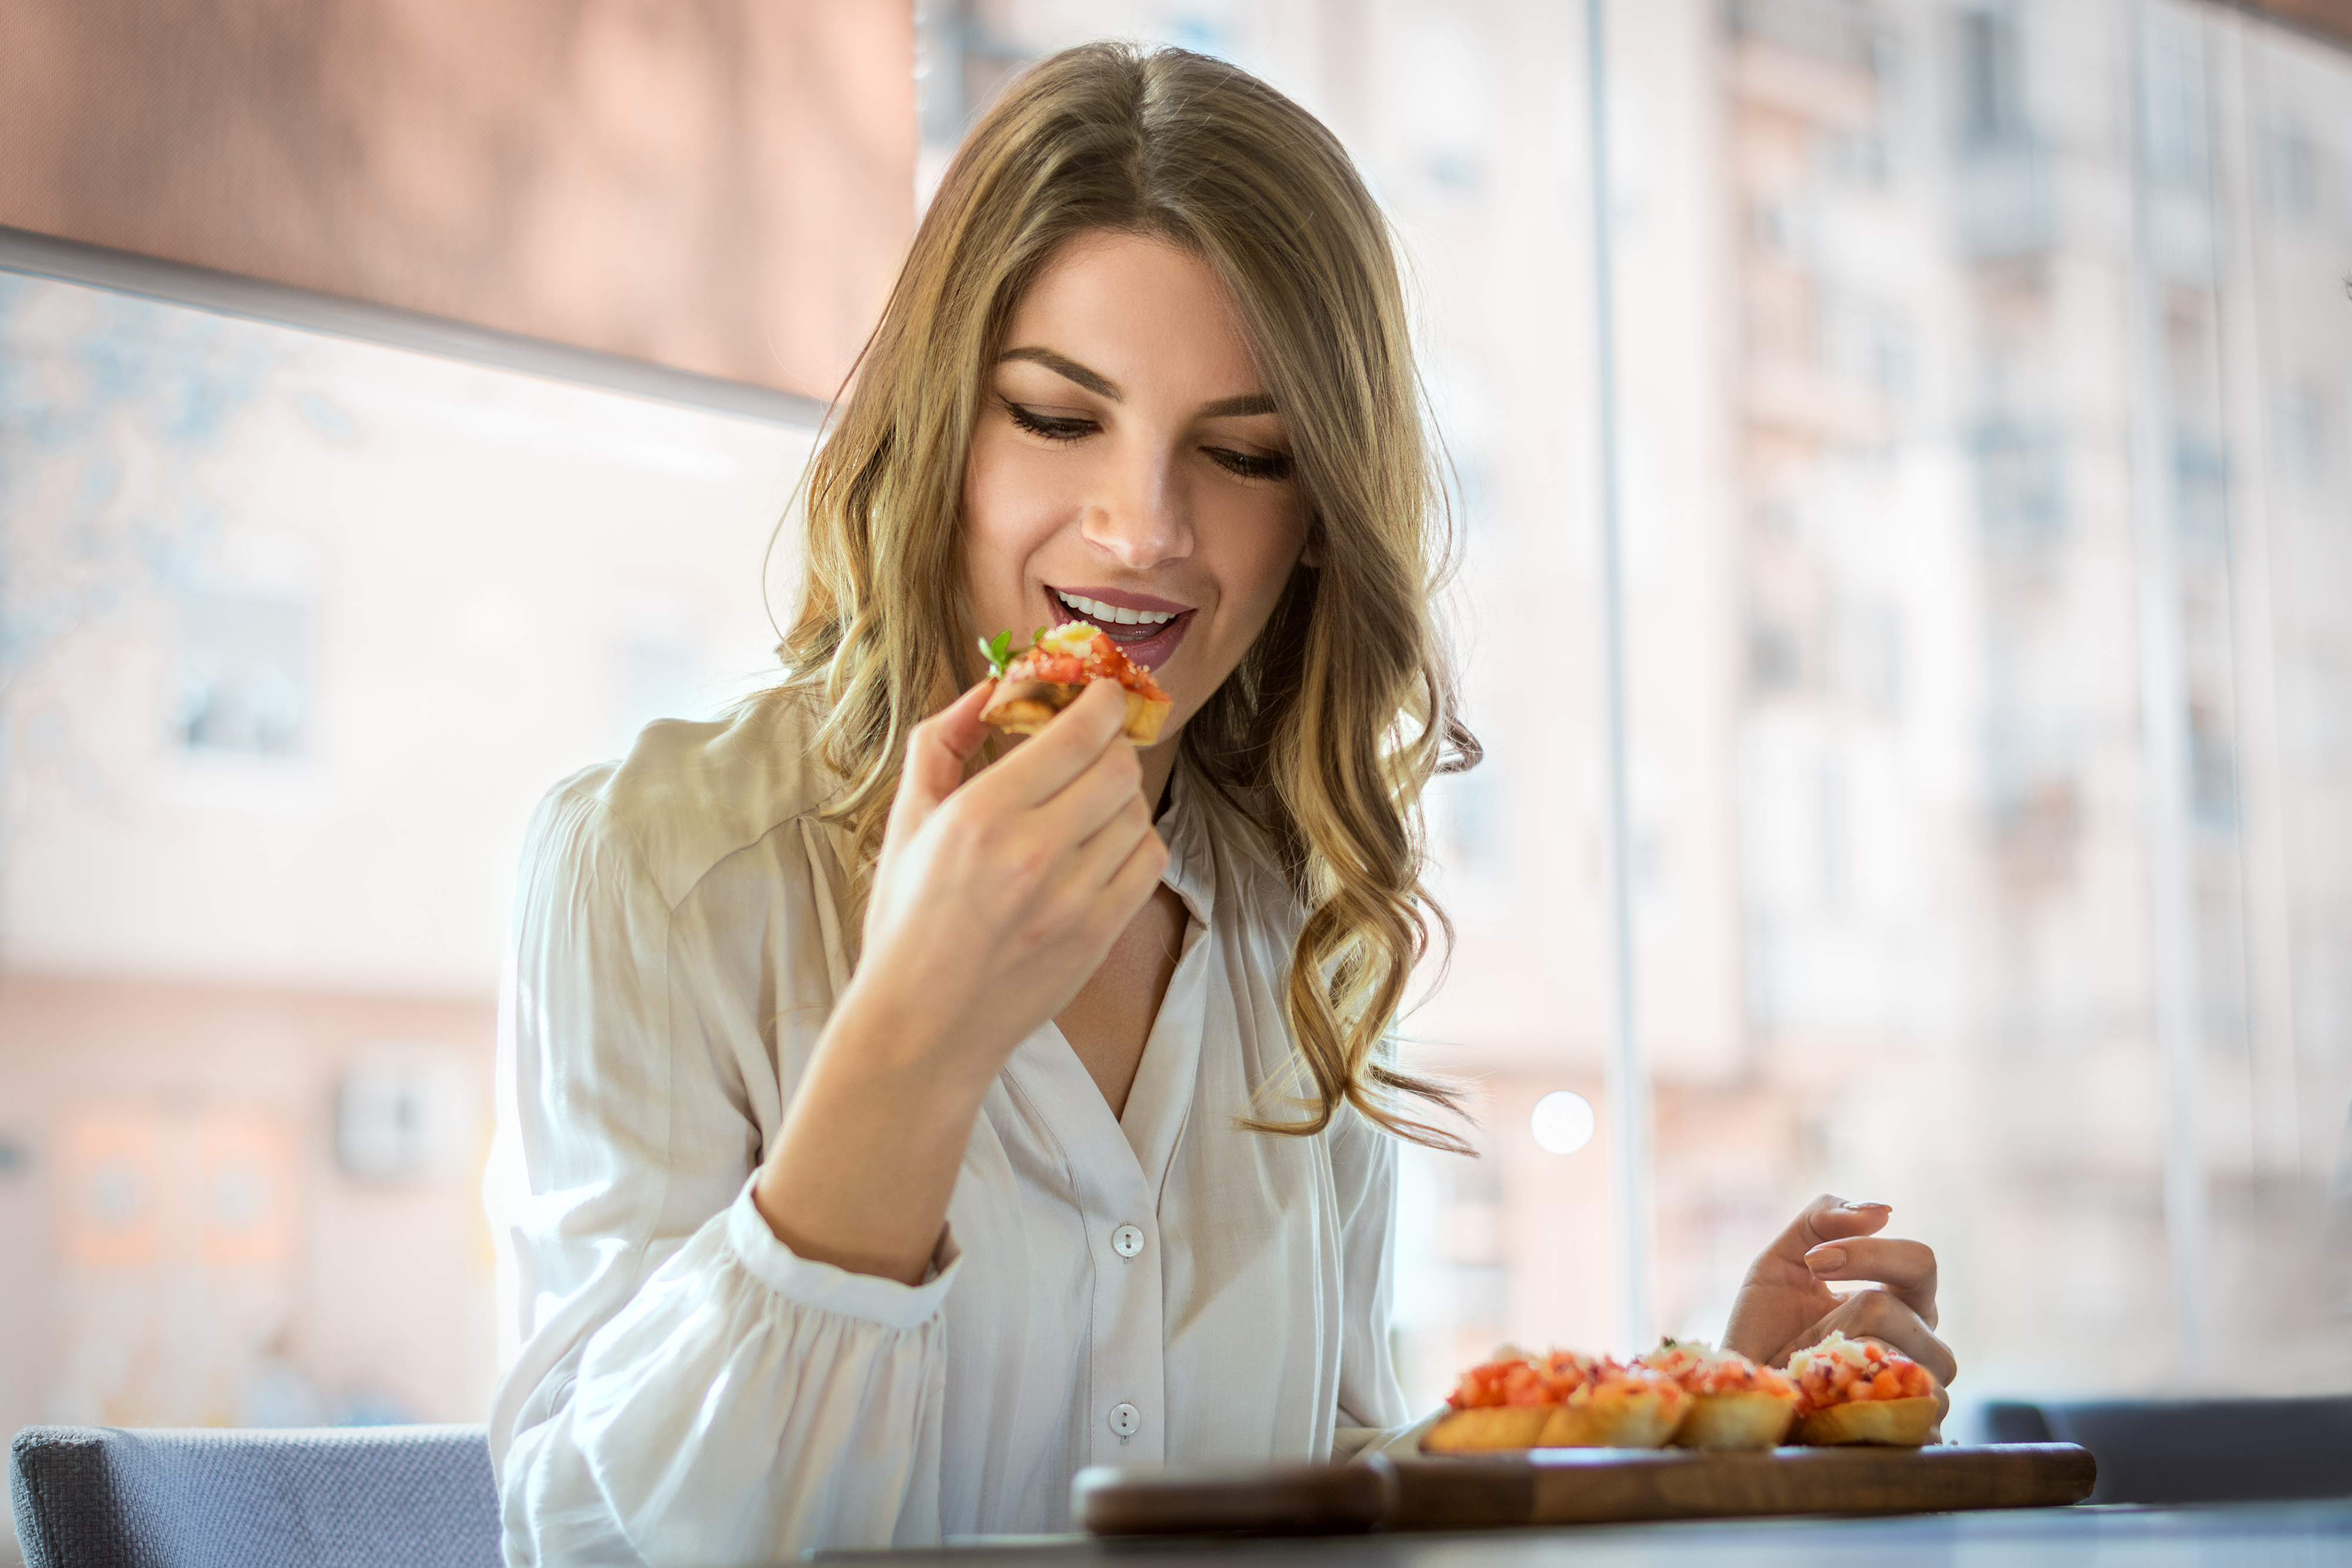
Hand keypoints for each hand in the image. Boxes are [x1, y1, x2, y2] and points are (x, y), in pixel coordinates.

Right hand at [850, 677, 1167, 1078]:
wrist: (922, 1027)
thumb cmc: (907, 922)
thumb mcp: (905, 821)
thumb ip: (939, 742)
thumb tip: (986, 688)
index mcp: (980, 815)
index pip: (1078, 733)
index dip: (1101, 701)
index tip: (1099, 693)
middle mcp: (1033, 852)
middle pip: (1119, 767)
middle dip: (1110, 745)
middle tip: (1091, 747)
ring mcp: (1074, 899)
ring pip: (1138, 812)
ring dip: (1119, 795)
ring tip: (1086, 804)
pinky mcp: (1100, 935)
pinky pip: (1149, 862)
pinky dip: (1134, 841)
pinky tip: (1101, 846)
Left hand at [1721, 1194, 1957, 1397]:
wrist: (1741, 1388)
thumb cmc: (1764, 1327)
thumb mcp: (1781, 1259)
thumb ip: (1824, 1217)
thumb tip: (1884, 1211)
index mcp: (1902, 1301)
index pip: (1921, 1262)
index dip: (1870, 1254)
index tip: (1816, 1261)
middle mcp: (1920, 1344)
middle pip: (1914, 1313)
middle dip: (1850, 1311)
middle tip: (1811, 1327)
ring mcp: (1918, 1391)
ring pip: (1907, 1359)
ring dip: (1848, 1355)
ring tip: (1815, 1366)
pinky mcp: (1907, 1431)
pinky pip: (1912, 1413)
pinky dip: (1861, 1397)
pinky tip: (1832, 1395)